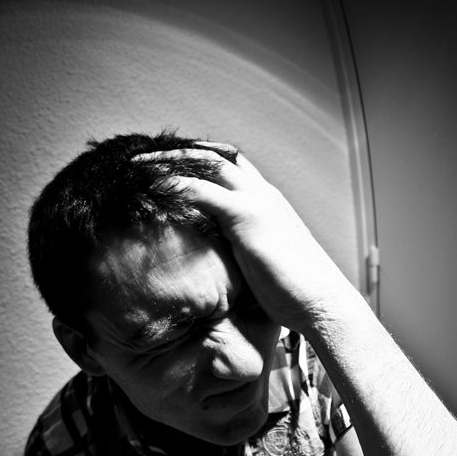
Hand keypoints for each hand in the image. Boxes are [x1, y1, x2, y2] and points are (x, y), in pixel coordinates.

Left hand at [136, 146, 347, 332]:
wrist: (321, 303)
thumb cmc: (298, 297)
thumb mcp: (267, 267)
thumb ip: (247, 256)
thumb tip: (229, 271)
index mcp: (270, 204)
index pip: (234, 168)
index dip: (204, 162)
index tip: (175, 165)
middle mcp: (264, 194)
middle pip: (217, 155)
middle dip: (181, 152)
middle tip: (147, 155)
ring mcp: (256, 201)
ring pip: (205, 163)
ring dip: (169, 161)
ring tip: (136, 165)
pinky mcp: (246, 216)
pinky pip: (200, 190)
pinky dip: (173, 184)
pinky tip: (149, 187)